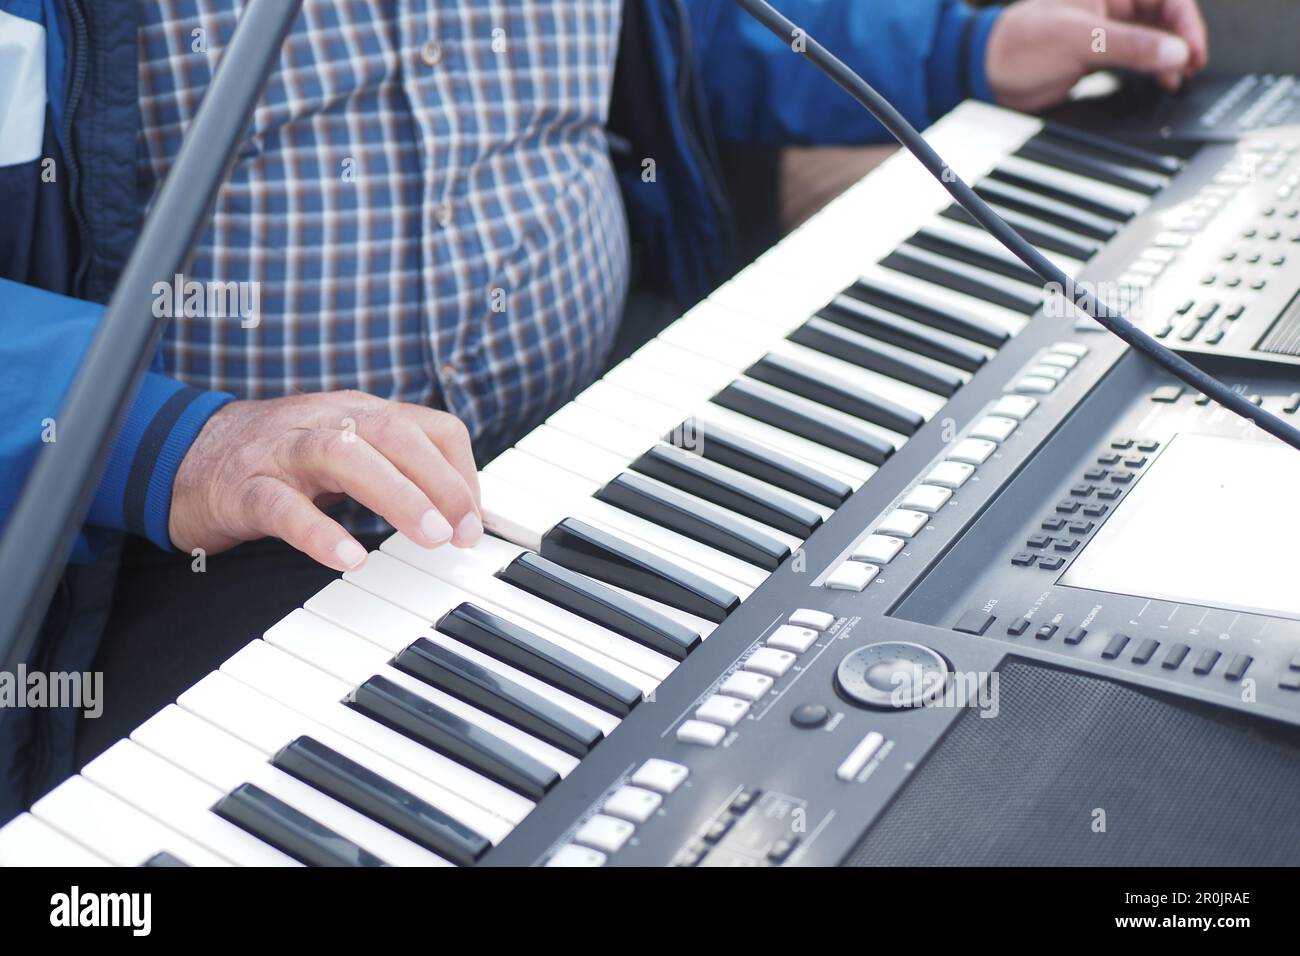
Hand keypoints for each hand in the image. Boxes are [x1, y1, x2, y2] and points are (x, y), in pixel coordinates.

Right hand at [169, 390, 482, 570]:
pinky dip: (319, 531)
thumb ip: (399, 473)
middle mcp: (328, 422)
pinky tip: (349, 558)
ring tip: (429, 536)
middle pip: (396, 435)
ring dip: (397, 494)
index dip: (463, 473)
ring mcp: (283, 450)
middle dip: (440, 481)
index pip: (431, 428)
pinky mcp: (243, 487)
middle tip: (463, 532)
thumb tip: (461, 513)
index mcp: (360, 414)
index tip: (474, 523)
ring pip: (346, 455)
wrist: (182, 456)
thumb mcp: (349, 456)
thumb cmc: (280, 461)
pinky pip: (283, 506)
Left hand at [986, 0, 1208, 112]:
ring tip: (1178, 78)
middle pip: (1166, 16)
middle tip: (1192, 67)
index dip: (1186, 23)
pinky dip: (1153, 67)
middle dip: (1182, 41)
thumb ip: (1129, 45)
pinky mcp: (1103, 52)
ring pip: (1155, 37)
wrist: (989, 73)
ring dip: (1170, 56)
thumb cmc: (1020, 43)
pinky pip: (1139, 55)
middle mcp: (1114, 3)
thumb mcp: (1079, 40)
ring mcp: (1109, 28)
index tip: (1193, 51)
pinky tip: (1162, 80)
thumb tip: (1174, 52)